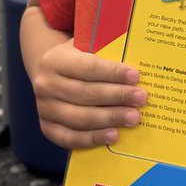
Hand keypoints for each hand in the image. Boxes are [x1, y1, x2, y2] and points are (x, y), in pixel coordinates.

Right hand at [27, 35, 147, 149]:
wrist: (50, 76)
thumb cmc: (77, 60)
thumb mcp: (85, 47)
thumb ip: (104, 51)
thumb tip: (132, 65)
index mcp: (55, 60)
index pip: (87, 67)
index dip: (112, 72)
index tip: (135, 76)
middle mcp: (45, 85)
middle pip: (86, 93)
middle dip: (117, 96)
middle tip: (140, 98)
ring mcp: (44, 109)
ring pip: (80, 117)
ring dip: (109, 118)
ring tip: (133, 118)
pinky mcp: (47, 128)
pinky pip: (70, 138)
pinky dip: (93, 138)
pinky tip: (113, 135)